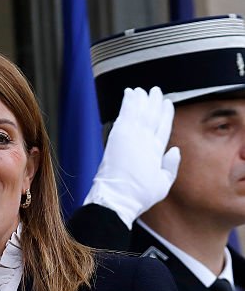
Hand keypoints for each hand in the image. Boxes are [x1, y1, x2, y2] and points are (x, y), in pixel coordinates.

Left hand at [83, 86, 180, 227]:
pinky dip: (127, 103)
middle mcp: (145, 141)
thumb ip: (171, 166)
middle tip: (155, 91)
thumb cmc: (138, 196)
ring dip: (141, 100)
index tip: (167, 103)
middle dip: (154, 102)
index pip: (164, 127)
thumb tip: (175, 150)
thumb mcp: (163, 185)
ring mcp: (130, 137)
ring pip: (139, 112)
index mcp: (157, 151)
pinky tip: (129, 94)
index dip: (166, 114)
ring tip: (141, 90)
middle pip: (152, 116)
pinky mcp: (116, 137)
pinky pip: (124, 115)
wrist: (115, 199)